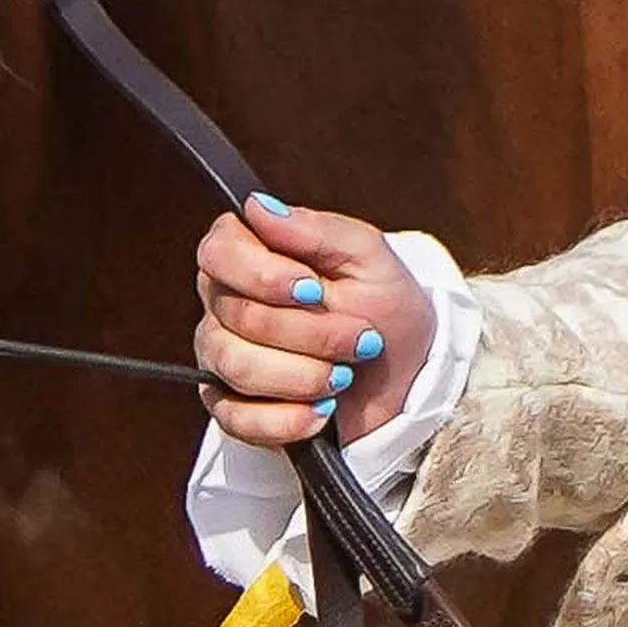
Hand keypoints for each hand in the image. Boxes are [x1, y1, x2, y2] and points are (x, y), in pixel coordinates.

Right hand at [193, 199, 434, 454]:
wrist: (409, 378)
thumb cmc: (387, 311)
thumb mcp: (369, 259)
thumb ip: (317, 230)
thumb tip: (257, 207)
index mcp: (251, 255)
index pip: (218, 252)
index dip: (262, 274)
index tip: (313, 289)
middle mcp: (227, 303)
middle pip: (237, 316)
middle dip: (311, 333)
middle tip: (361, 338)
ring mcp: (225, 357)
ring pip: (236, 366)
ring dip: (304, 375)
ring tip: (344, 376)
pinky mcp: (234, 408)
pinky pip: (236, 418)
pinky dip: (287, 420)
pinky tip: (322, 411)